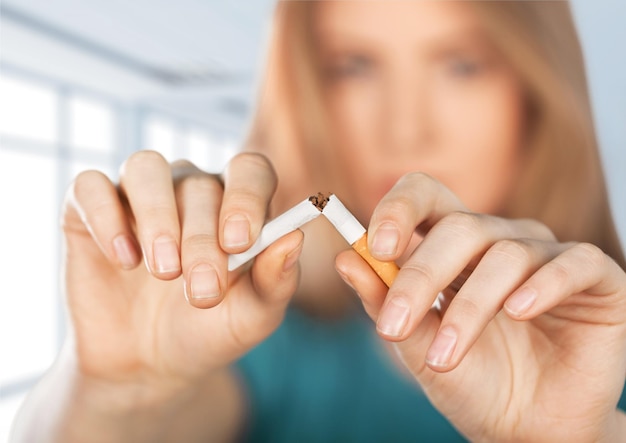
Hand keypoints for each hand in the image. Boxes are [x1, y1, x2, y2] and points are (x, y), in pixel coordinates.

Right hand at [62, 151, 301, 390]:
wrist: (149, 365)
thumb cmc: (208, 331)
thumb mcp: (251, 318)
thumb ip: (276, 280)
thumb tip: (295, 237)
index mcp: (237, 207)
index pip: (250, 171)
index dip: (247, 197)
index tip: (239, 241)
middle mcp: (191, 190)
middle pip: (199, 184)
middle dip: (202, 240)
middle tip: (202, 291)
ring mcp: (140, 196)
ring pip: (146, 167)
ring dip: (157, 216)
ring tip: (164, 269)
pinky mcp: (89, 211)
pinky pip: (91, 187)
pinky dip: (105, 216)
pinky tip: (123, 258)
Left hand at [336, 173, 625, 441]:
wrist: (525, 431)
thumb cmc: (470, 382)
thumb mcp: (416, 345)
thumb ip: (383, 301)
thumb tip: (346, 258)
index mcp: (453, 247)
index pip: (426, 195)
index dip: (400, 208)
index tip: (377, 245)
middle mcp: (499, 241)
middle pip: (460, 226)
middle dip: (422, 276)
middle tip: (396, 325)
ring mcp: (547, 255)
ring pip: (505, 254)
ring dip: (469, 307)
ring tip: (445, 357)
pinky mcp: (595, 278)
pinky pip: (571, 263)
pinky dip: (542, 285)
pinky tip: (517, 312)